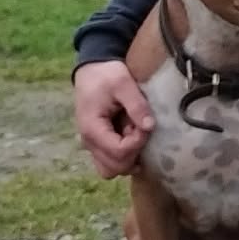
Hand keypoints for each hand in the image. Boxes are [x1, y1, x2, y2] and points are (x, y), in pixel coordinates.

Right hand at [74, 60, 154, 178]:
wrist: (93, 70)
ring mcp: (92, 146)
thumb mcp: (123, 82)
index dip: (137, 142)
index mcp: (92, 128)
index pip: (118, 152)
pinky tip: (131, 137)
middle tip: (140, 129)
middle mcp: (89, 142)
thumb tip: (150, 127)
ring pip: (111, 169)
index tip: (146, 125)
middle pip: (115, 167)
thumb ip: (136, 104)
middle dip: (134, 152)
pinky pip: (110, 162)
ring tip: (134, 134)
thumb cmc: (106, 74)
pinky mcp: (98, 144)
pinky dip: (124, 156)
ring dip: (129, 158)